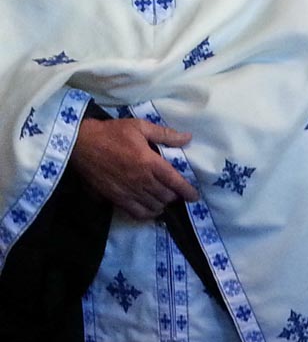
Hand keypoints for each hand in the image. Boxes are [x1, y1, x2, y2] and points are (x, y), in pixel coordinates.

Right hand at [70, 117, 199, 219]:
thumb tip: (187, 138)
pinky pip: (139, 214)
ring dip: (162, 204)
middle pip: (167, 197)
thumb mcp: (139, 127)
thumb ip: (164, 134)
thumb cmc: (111, 133)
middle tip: (172, 191)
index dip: (188, 192)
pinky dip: (148, 213)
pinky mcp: (117, 199)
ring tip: (161, 198)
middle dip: (174, 195)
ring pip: (155, 206)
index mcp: (150, 163)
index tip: (194, 196)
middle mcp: (143, 180)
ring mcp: (130, 192)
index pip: (176, 183)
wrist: (80, 143)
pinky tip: (149, 208)